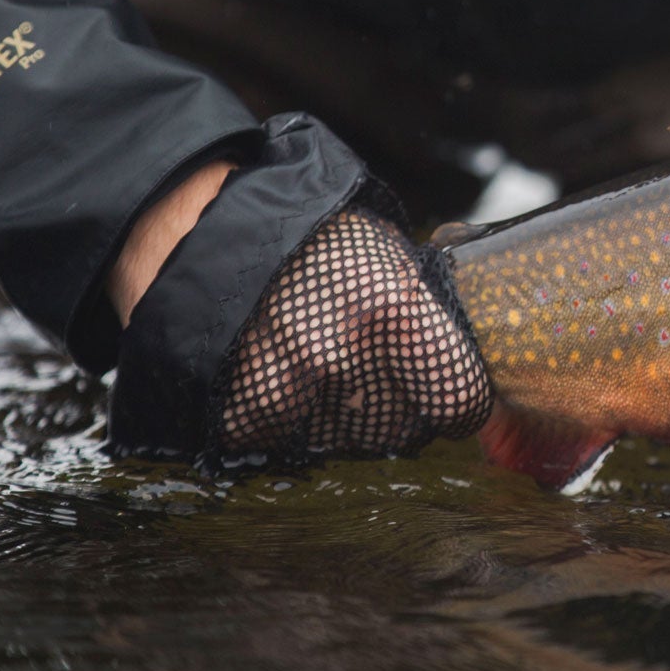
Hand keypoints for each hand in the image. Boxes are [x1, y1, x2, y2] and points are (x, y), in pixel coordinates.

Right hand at [110, 162, 488, 458]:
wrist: (197, 231)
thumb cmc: (308, 236)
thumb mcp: (385, 252)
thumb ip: (430, 307)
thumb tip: (472, 358)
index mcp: (390, 310)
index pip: (460, 402)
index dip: (459, 397)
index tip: (451, 388)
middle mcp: (340, 360)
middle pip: (406, 427)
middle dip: (399, 402)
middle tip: (372, 361)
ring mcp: (287, 395)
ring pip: (352, 438)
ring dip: (348, 412)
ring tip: (321, 357)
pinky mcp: (244, 418)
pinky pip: (294, 439)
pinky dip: (294, 417)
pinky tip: (284, 373)